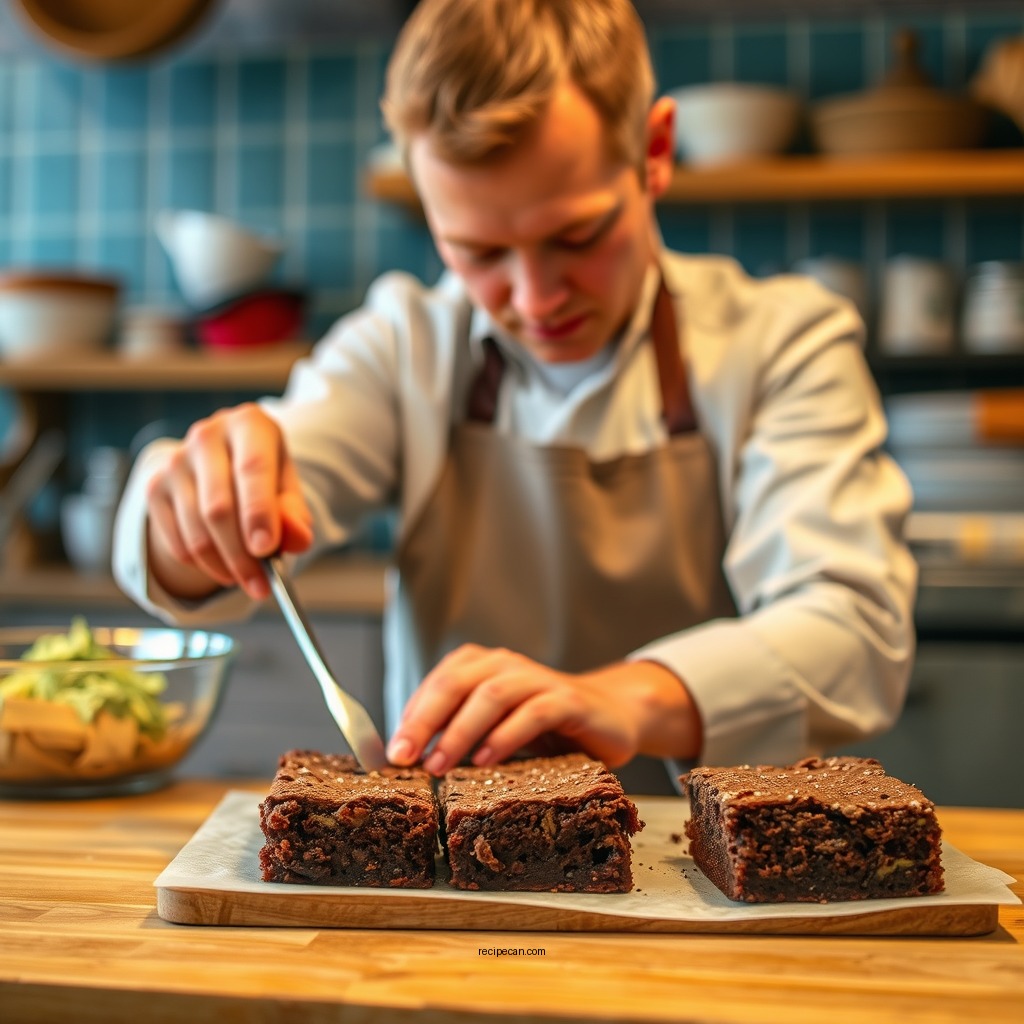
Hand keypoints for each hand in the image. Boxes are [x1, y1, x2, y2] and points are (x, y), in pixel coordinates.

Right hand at [145, 403, 312, 600]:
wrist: (225, 462)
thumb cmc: (264, 477)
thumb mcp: (287, 488)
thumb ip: (295, 514)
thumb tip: (299, 540)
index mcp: (248, 424)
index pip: (252, 469)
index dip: (258, 512)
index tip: (266, 550)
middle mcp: (207, 436)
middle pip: (218, 507)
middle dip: (241, 555)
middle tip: (261, 585)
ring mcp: (175, 461)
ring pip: (196, 530)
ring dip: (223, 566)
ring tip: (248, 580)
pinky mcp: (155, 487)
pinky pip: (177, 541)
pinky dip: (202, 565)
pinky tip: (223, 567)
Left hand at [385, 644, 701, 774]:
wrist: (611, 716)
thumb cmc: (544, 726)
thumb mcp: (495, 727)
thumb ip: (459, 732)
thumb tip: (407, 757)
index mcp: (483, 665)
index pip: (438, 682)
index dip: (411, 715)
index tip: (391, 752)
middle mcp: (508, 664)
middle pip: (457, 682)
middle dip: (426, 720)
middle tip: (404, 756)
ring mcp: (540, 679)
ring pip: (492, 694)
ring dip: (461, 730)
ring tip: (440, 764)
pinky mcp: (569, 701)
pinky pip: (534, 712)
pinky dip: (507, 735)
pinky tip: (488, 759)